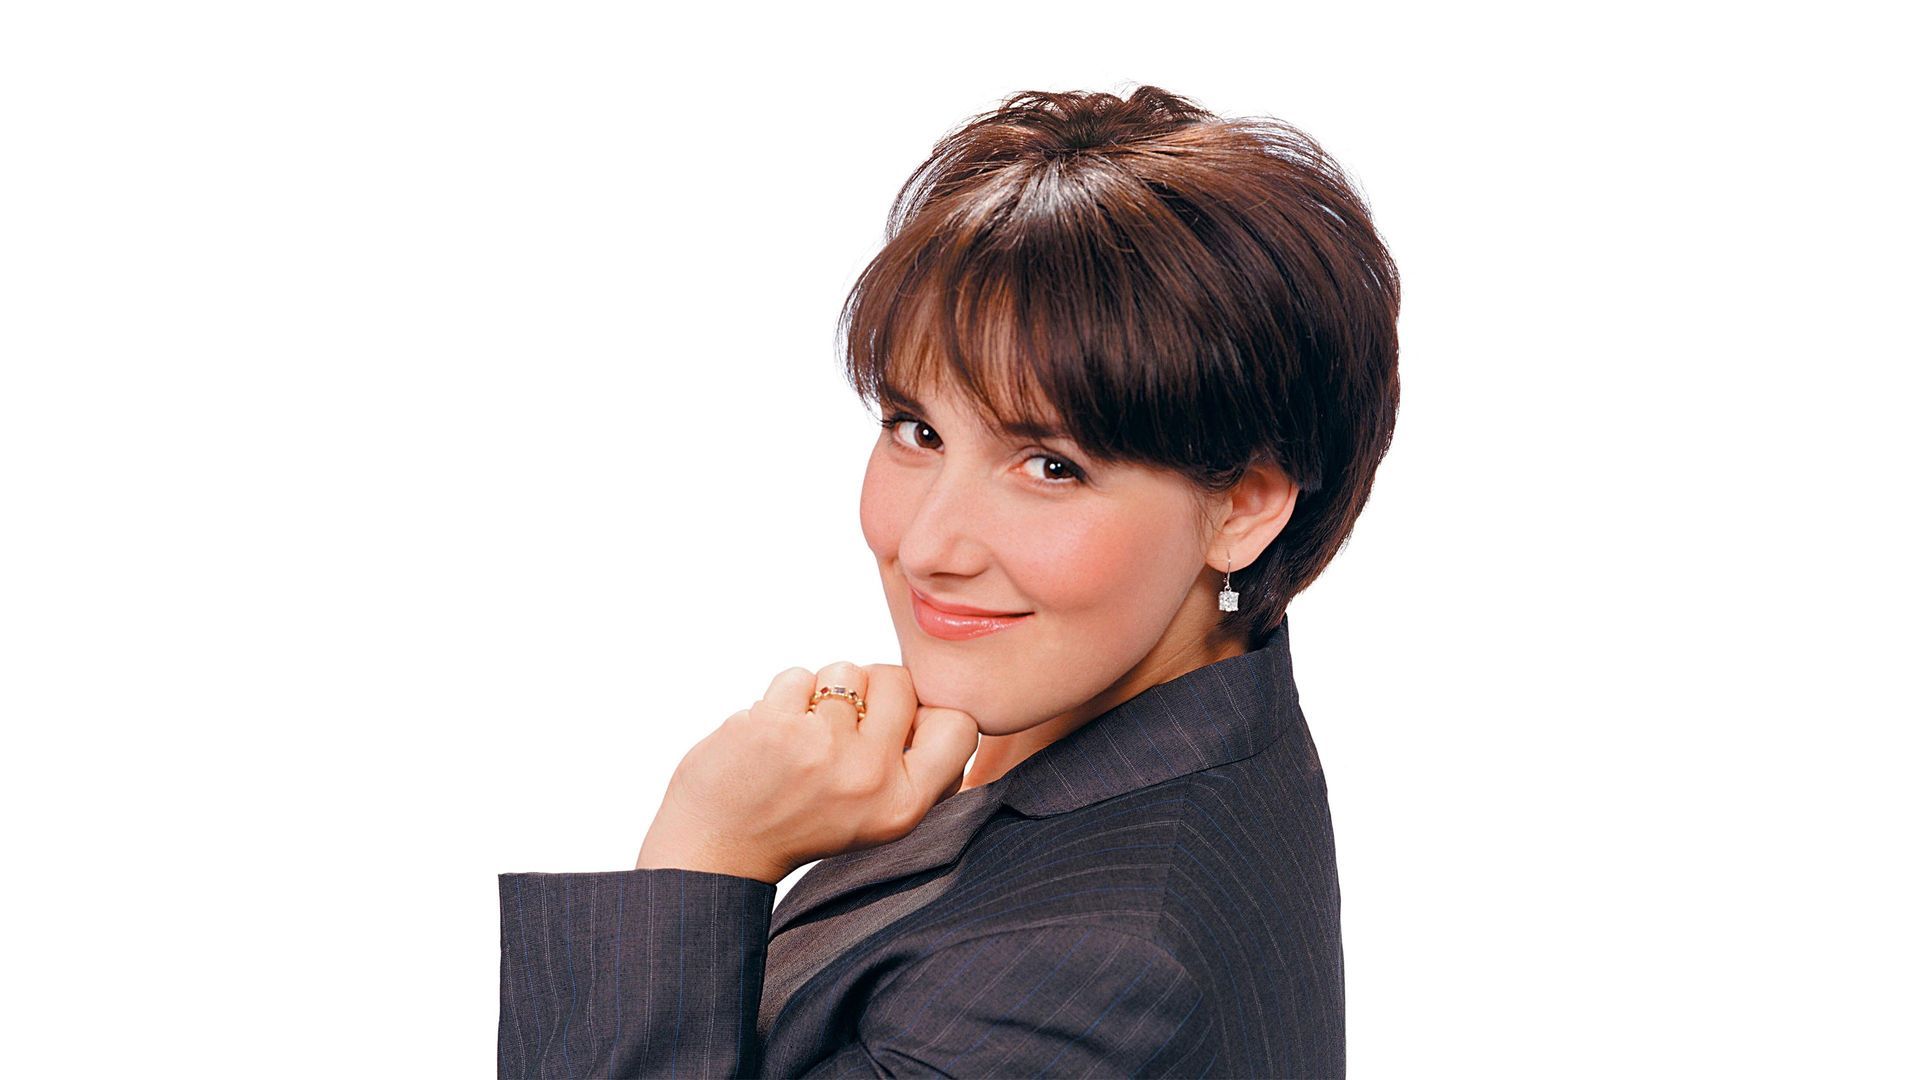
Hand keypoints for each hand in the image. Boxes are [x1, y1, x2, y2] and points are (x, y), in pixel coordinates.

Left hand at [634, 660, 980, 882]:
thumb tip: (939, 706)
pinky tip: (772, 733)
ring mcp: (822, 747)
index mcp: (904, 805)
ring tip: (802, 734)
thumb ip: (917, 769)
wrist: (718, 849)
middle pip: (899, 681)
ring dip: (822, 691)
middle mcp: (870, 777)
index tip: (893, 732)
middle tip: (839, 729)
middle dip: (869, 690)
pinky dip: (783, 696)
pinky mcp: (776, 724)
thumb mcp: (878, 818)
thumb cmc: (801, 822)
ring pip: (846, 669)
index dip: (926, 715)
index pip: (960, 724)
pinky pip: (799, 674)